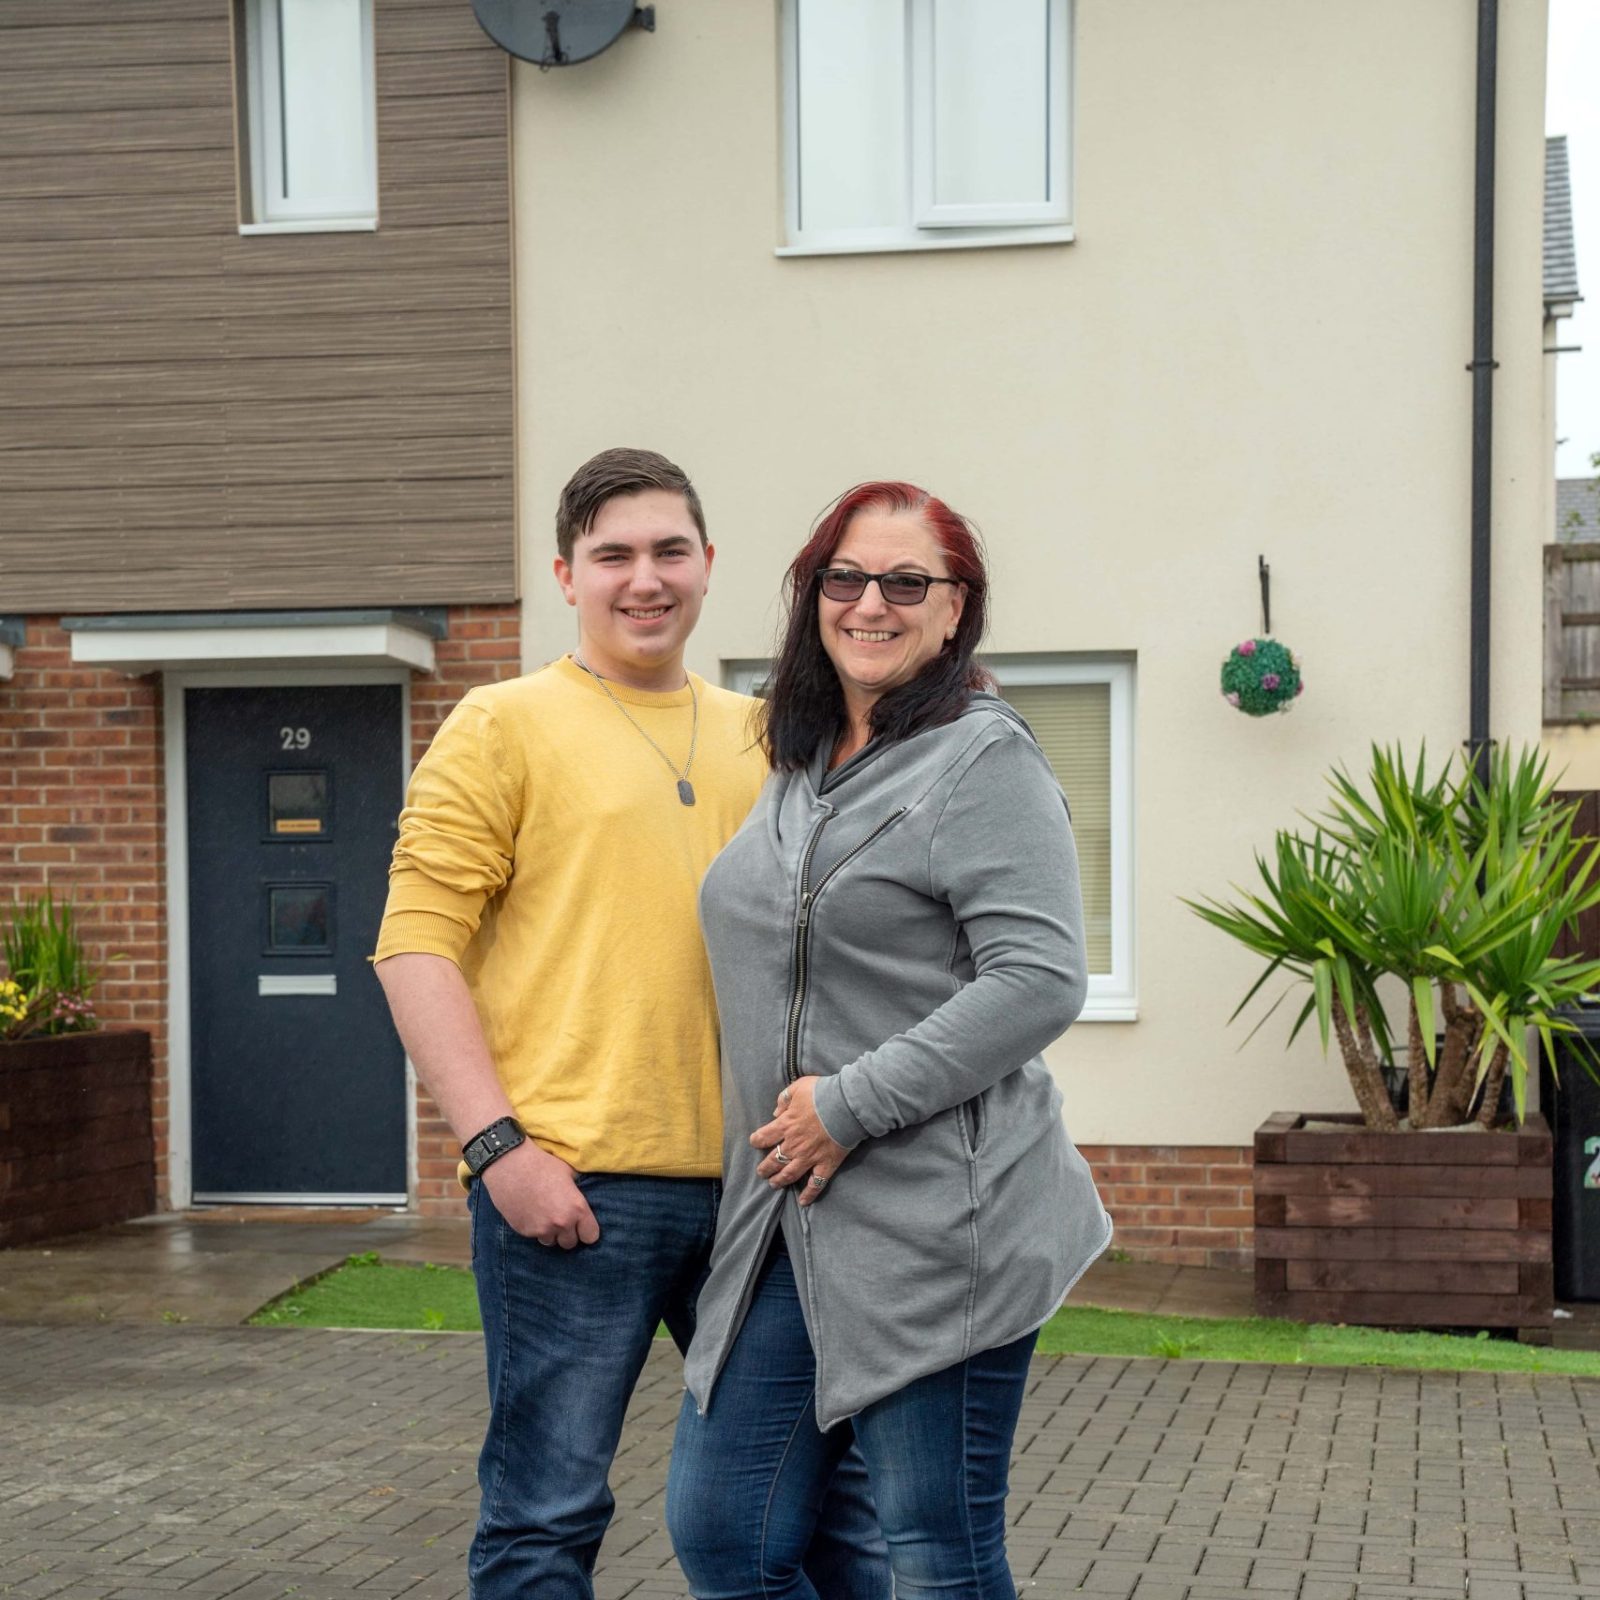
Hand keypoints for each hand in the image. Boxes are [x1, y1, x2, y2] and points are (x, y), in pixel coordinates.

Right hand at [482, 1141, 599, 1247]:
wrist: (509, 1165)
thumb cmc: (542, 1163)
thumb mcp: (568, 1172)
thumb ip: (577, 1191)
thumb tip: (581, 1197)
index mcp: (577, 1208)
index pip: (591, 1236)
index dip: (587, 1230)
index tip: (582, 1224)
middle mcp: (561, 1223)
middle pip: (571, 1243)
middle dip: (568, 1233)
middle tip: (561, 1218)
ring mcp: (541, 1229)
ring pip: (551, 1242)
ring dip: (551, 1233)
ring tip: (545, 1215)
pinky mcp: (524, 1231)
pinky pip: (534, 1236)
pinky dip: (534, 1228)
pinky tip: (531, 1212)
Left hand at [752, 1076, 850, 1206]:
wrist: (847, 1105)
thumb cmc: (823, 1093)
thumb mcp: (799, 1087)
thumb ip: (784, 1099)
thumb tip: (776, 1112)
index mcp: (786, 1125)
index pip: (763, 1137)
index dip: (756, 1140)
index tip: (755, 1142)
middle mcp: (794, 1144)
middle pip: (773, 1160)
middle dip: (764, 1168)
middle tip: (761, 1172)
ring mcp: (810, 1157)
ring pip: (789, 1174)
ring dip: (779, 1180)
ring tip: (773, 1184)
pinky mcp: (826, 1164)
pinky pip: (816, 1184)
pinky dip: (809, 1194)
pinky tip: (803, 1201)